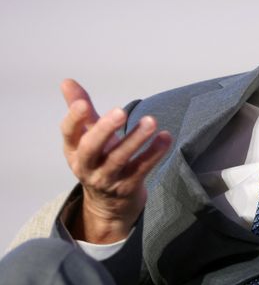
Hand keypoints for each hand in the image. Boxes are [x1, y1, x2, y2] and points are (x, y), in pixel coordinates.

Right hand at [60, 78, 171, 242]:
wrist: (109, 204)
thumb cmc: (98, 159)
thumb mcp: (86, 136)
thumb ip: (81, 110)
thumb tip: (66, 81)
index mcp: (74, 150)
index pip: (69, 133)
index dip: (74, 119)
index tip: (82, 104)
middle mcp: (87, 166)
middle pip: (91, 149)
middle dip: (105, 130)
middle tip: (120, 111)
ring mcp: (108, 178)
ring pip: (119, 159)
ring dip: (136, 139)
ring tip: (152, 121)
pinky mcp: (128, 186)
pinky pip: (142, 169)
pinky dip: (154, 153)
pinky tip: (166, 137)